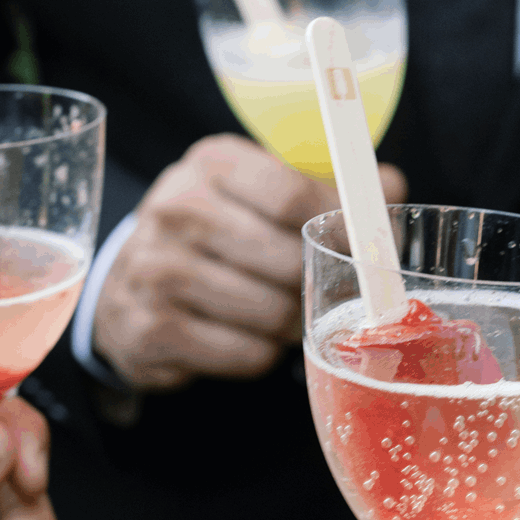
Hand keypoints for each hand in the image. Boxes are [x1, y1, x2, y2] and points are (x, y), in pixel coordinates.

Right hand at [92, 133, 407, 390]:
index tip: (370, 247)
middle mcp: (173, 209)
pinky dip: (260, 354)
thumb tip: (391, 185)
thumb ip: (327, 187)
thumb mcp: (260, 191)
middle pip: (287, 260)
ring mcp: (153, 271)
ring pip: (271, 313)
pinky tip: (247, 336)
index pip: (292, 195)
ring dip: (292, 323)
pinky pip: (245, 355)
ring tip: (282, 312)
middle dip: (319, 284)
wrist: (129, 280)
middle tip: (326, 290)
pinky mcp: (147, 330)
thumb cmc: (218, 231)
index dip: (342, 226)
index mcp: (210, 164)